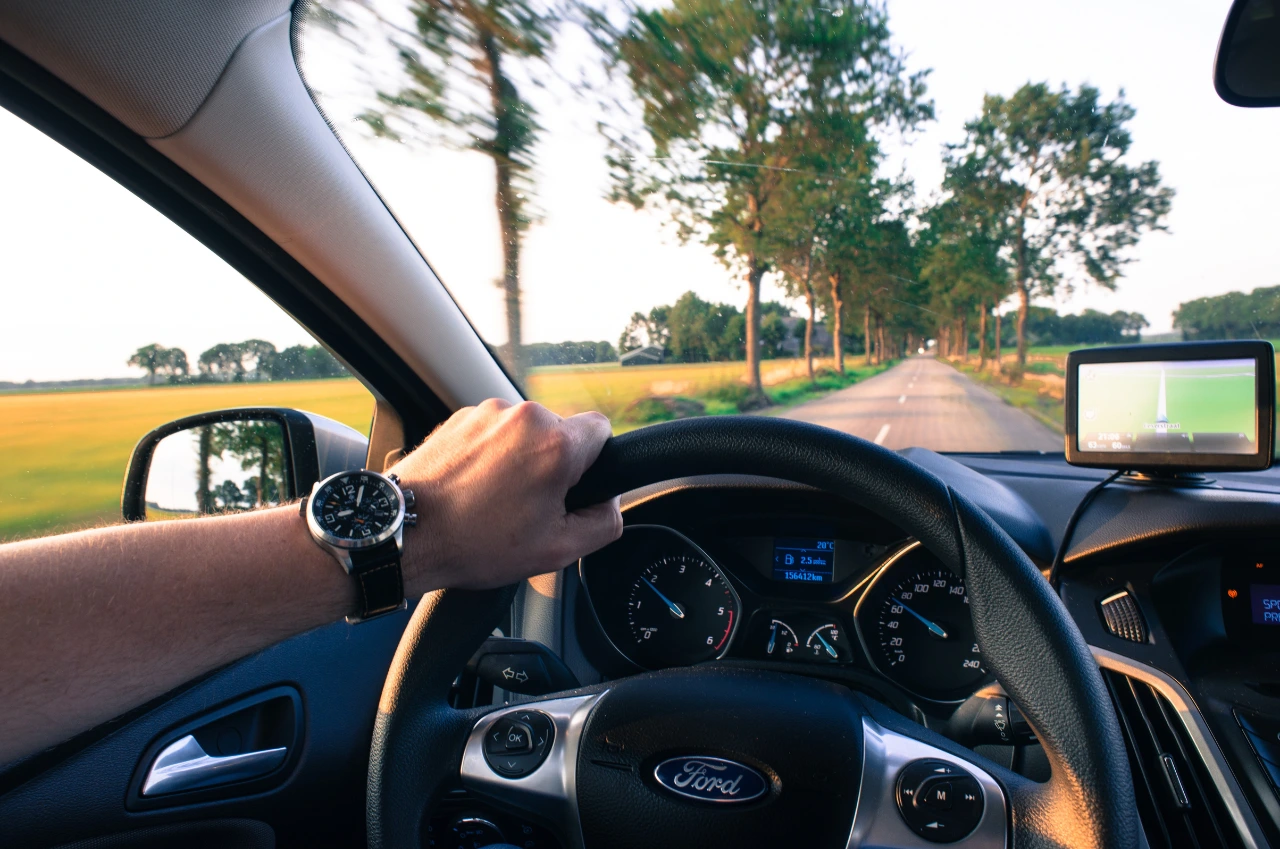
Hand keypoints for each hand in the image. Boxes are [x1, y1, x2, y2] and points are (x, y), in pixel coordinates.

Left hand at [389, 399, 621, 592]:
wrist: (406, 533)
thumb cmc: (475, 543)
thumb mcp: (557, 550)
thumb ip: (604, 523)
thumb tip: (610, 504)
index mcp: (556, 444)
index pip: (602, 429)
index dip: (595, 463)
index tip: (573, 488)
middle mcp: (524, 417)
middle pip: (561, 433)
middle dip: (553, 466)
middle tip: (529, 506)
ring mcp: (488, 413)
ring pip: (525, 434)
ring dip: (520, 461)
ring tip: (494, 501)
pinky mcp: (460, 417)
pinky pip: (494, 433)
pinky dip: (491, 456)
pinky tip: (474, 489)